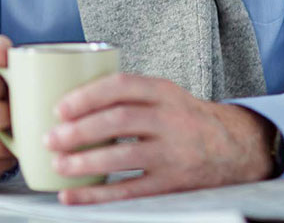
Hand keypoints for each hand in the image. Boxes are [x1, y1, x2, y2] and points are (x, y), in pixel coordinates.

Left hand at [45, 73, 274, 203]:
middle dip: (79, 131)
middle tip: (49, 139)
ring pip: (123, 156)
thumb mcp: (163, 95)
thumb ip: (127, 95)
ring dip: (84, 163)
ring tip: (58, 165)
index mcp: (163, 91)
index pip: (121, 86)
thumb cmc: (181, 118)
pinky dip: (97, 196)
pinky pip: (130, 191)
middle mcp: (171, 119)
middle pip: (119, 121)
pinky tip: (72, 197)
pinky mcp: (173, 183)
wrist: (233, 148)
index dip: (87, 96)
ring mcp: (174, 153)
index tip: (59, 108)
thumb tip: (66, 102)